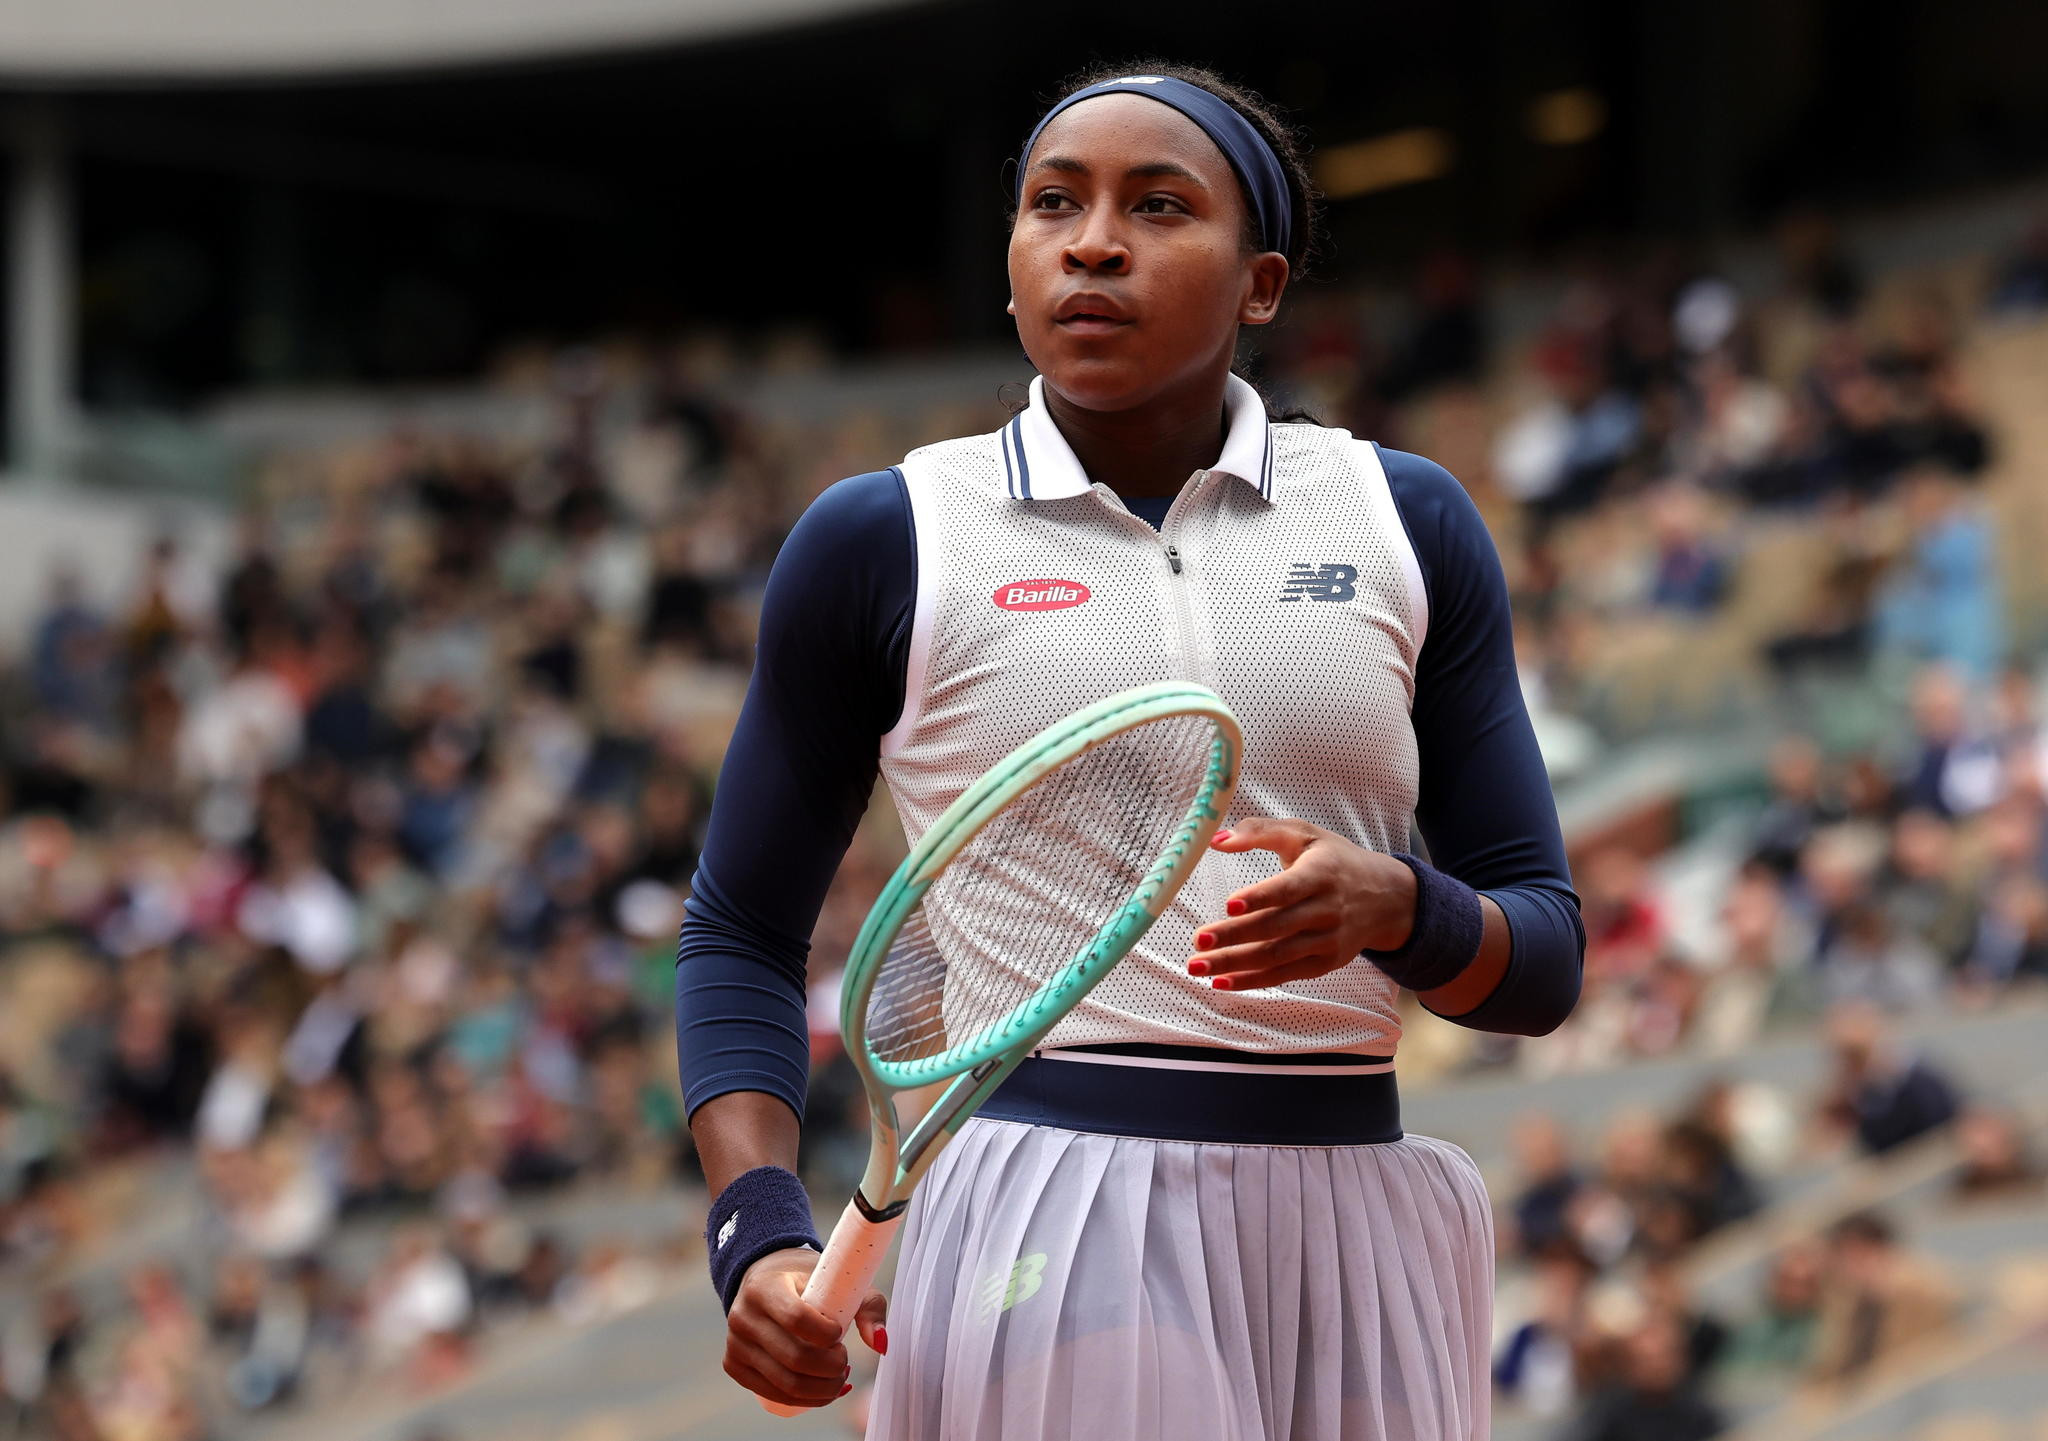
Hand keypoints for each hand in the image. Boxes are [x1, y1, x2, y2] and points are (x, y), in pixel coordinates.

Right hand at [724, 1247, 887, 1407]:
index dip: (826, 1333)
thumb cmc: (808, 1280)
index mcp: (765, 1287)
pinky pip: (772, 1394)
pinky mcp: (734, 1366)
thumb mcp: (838, 1281)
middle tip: (845, 1363)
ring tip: (839, 1378)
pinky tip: (823, 1389)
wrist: (767, 1280)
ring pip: (784, 1384)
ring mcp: (735, 1343)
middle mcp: (743, 1315)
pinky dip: (804, 1399)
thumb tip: (881, 1345)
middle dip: (830, 1369)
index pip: (796, 1318)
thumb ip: (868, 1307)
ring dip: (821, 1389)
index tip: (840, 1334)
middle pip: (793, 1358)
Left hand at [1188, 817, 1417, 990]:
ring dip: (1235, 963)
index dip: (1260, 897)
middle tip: (1198, 941)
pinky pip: (1285, 975)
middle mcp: (1328, 910)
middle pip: (1276, 926)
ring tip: (1198, 966)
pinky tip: (1222, 982)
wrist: (1385, 898)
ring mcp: (1328, 940)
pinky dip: (1253, 981)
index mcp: (1322, 873)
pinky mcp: (1324, 963)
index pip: (1289, 888)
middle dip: (1234, 936)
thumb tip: (1217, 840)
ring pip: (1277, 956)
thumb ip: (1259, 831)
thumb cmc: (1334, 860)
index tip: (1229, 904)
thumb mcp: (1304, 834)